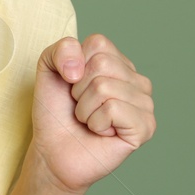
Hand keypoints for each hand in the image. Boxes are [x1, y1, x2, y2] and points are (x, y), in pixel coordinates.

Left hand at [25, 34, 154, 194]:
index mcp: (120, 63)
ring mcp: (145, 104)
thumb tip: (78, 67)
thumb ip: (61, 49)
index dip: (74, 65)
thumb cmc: (56, 111)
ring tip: (90, 120)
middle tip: (81, 106)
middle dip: (79, 89)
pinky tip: (101, 132)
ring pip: (105, 87)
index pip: (99, 43)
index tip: (72, 85)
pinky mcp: (145, 127)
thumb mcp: (49, 68)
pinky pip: (113, 109)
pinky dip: (96, 122)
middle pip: (102, 64)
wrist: (52, 150)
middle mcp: (137, 81)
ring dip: (85, 109)